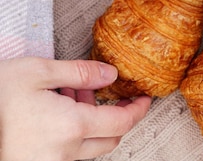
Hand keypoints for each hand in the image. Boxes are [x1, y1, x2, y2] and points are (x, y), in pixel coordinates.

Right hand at [0, 57, 150, 160]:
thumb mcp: (36, 72)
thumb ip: (79, 72)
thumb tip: (110, 74)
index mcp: (72, 126)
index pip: (122, 123)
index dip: (139, 109)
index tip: (144, 99)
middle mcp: (65, 152)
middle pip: (110, 139)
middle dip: (113, 115)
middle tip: (98, 93)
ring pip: (88, 148)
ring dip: (89, 124)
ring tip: (65, 98)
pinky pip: (67, 155)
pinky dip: (71, 135)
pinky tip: (51, 115)